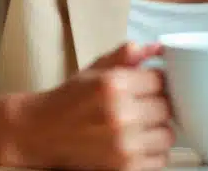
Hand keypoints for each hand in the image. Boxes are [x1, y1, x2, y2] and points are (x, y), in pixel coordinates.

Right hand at [5, 42, 173, 170]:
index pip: (160, 79)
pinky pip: (159, 159)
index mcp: (114, 84)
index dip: (155, 82)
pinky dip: (151, 152)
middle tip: (140, 106)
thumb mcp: (95, 69)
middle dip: (156, 104)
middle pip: (167, 107)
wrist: (41, 133)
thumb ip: (126, 56)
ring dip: (156, 130)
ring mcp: (124, 144)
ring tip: (138, 126)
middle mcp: (120, 114)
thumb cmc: (69, 100)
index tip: (147, 85)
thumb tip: (156, 48)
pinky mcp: (125, 167)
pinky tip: (135, 143)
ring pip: (167, 134)